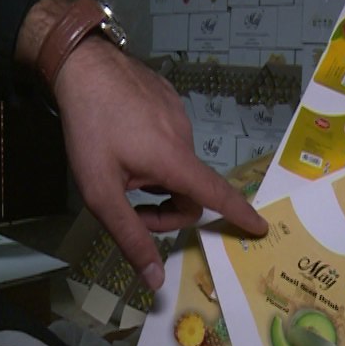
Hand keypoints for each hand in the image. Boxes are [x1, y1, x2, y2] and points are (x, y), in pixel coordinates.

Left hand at [53, 36, 267, 289]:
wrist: (83, 65)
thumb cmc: (90, 130)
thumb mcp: (100, 191)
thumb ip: (130, 236)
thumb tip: (155, 280)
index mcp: (175, 163)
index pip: (218, 196)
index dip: (240, 215)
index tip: (261, 228)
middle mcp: (186, 140)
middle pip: (190, 190)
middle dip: (165, 209)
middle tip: (130, 207)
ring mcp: (180, 116)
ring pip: (176, 165)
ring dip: (156, 178)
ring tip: (121, 164)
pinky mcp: (170, 100)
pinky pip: (170, 138)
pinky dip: (154, 151)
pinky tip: (125, 137)